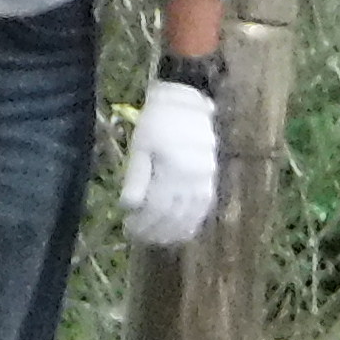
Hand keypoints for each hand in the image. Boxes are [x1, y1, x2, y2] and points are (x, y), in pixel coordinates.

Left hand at [117, 79, 219, 248]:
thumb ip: (136, 178)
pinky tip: (179, 231)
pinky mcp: (211, 178)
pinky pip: (204, 207)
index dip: (141, 224)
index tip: (128, 227)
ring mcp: (205, 179)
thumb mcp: (140, 147)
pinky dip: (191, 222)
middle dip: (153, 230)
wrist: (187, 102)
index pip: (156, 210)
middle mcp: (193, 177)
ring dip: (171, 231)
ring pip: (190, 216)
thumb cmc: (157, 123)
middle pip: (172, 216)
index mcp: (173, 169)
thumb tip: (129, 207)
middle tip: (137, 235)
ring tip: (155, 237)